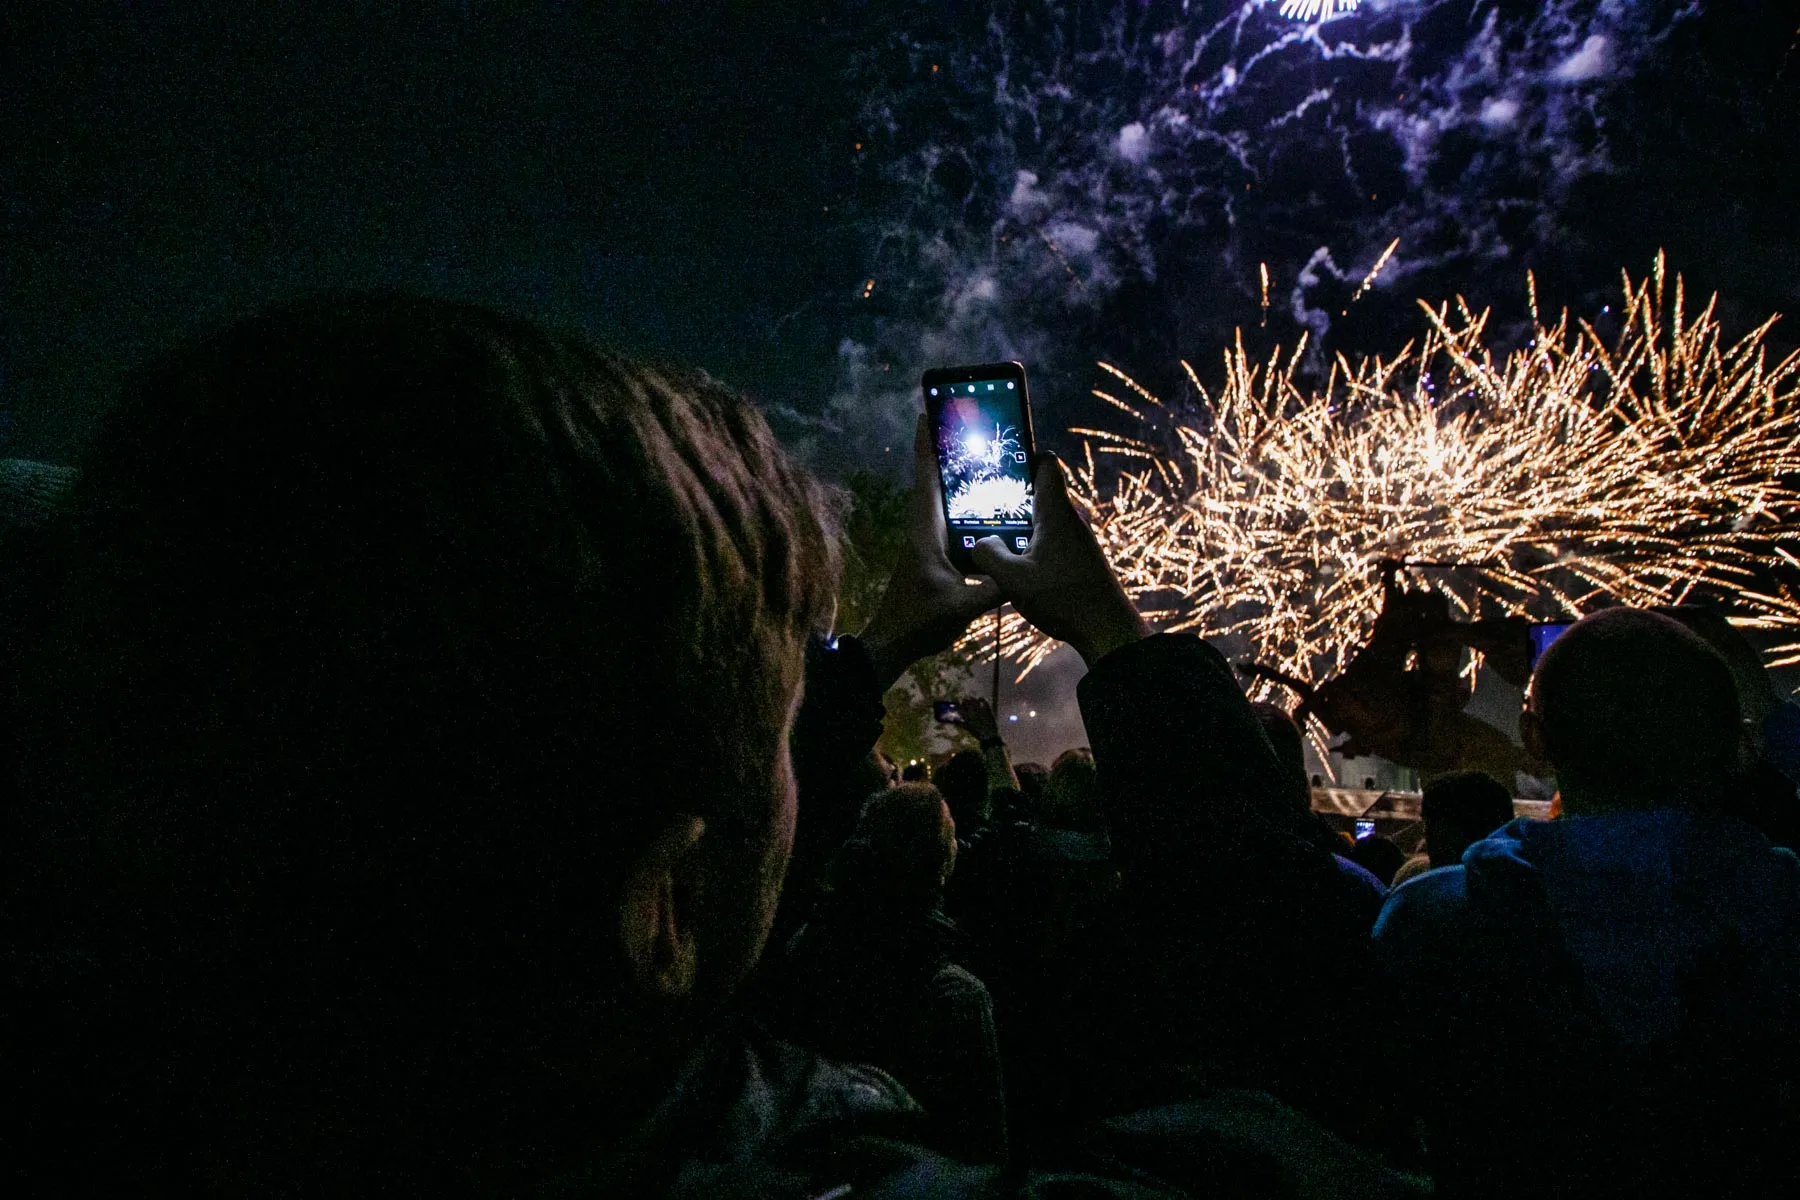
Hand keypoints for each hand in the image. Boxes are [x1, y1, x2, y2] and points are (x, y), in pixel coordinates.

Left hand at [860, 416, 1002, 688]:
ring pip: (945, 500)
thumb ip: (992, 589)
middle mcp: (925, 529)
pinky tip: (988, 505)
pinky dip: (967, 507)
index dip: (927, 446)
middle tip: (966, 423)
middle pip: (937, 480)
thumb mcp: (960, 607)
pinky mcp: (935, 554)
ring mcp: (929, 541)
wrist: (894, 644)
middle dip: (948, 452)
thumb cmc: (919, 622)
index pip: (926, 478)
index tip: (928, 413)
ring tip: (982, 455)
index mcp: (925, 531)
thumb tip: (1021, 570)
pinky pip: (954, 521)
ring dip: (958, 478)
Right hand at [958, 696, 1000, 742]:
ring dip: (972, 699)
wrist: (989, 736)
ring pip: (975, 702)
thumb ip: (960, 724)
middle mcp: (973, 713)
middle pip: (967, 703)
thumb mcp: (968, 729)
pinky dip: (982, 700)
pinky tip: (980, 699)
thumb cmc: (977, 733)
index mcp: (968, 718)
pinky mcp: (987, 711)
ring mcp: (981, 711)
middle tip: (964, 700)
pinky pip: (985, 703)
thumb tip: (953, 721)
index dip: (958, 705)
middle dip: (965, 701)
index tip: (958, 704)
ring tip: (970, 698)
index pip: (960, 709)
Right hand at [972, 454, 1147, 666]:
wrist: (1107, 629)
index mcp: (1055, 512)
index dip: (1024, 455)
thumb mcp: (1013, 579)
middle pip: (1039, 491)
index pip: (1045, 463)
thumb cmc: (1064, 600)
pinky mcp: (1079, 557)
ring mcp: (1077, 538)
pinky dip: (1032, 543)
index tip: (1000, 462)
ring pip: (1044, 518)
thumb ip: (989, 555)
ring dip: (1020, 524)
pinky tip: (1016, 564)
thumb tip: (981, 543)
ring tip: (993, 537)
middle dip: (1012, 495)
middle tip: (982, 504)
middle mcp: (1070, 519)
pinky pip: (1051, 538)